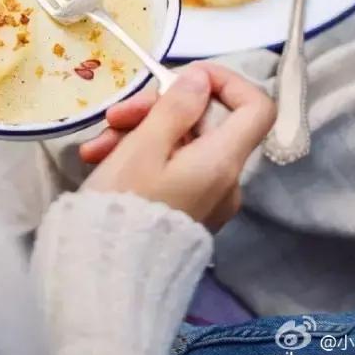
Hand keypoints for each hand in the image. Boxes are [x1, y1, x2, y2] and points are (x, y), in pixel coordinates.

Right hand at [82, 63, 274, 230]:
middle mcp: (225, 180)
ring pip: (181, 144)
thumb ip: (175, 107)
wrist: (107, 277)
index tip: (186, 77)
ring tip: (97, 145)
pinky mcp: (187, 210)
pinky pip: (173, 168)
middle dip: (157, 109)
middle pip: (206, 123)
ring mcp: (208, 198)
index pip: (256, 107)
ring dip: (139, 132)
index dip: (227, 81)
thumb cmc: (126, 205)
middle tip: (117, 114)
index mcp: (222, 161)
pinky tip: (102, 159)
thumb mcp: (144, 147)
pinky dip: (142, 157)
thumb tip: (201, 80)